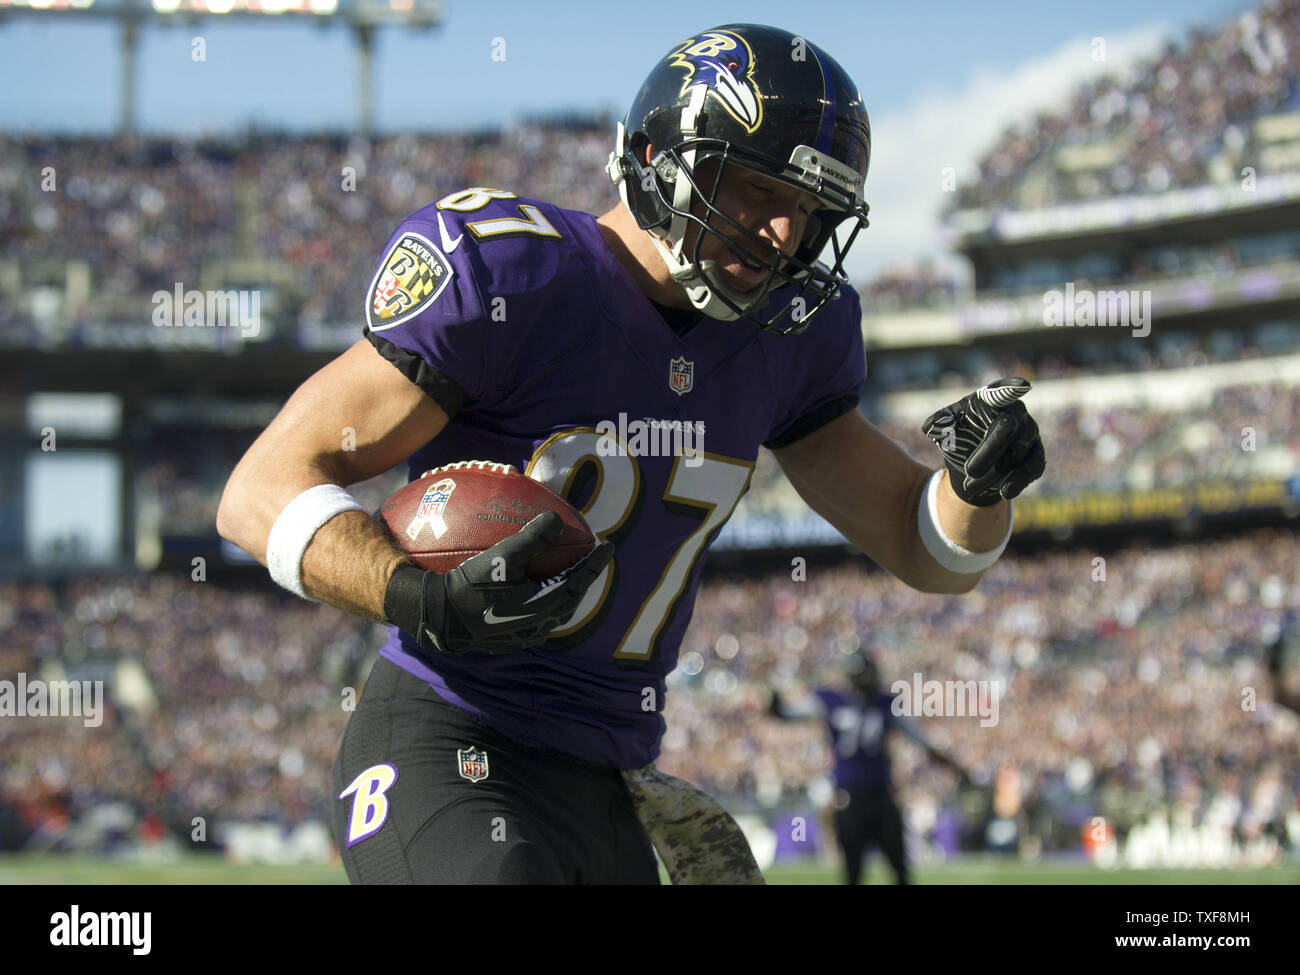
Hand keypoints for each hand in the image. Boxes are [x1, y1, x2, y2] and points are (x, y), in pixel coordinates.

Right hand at [384, 511, 611, 653]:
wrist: (441, 618)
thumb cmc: (471, 585)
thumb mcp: (502, 556)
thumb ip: (532, 538)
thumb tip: (556, 519)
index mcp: (545, 604)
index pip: (580, 580)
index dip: (596, 563)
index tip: (609, 546)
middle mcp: (540, 624)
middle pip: (572, 600)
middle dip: (583, 580)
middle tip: (590, 561)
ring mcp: (525, 635)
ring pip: (556, 613)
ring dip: (565, 593)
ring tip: (567, 576)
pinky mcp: (510, 640)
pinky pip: (537, 620)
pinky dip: (544, 603)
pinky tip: (534, 592)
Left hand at [921, 377, 1045, 505]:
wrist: (969, 467)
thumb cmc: (958, 438)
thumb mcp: (944, 429)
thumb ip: (938, 424)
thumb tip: (931, 426)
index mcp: (993, 400)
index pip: (1003, 391)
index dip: (1011, 388)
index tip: (1022, 386)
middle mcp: (1017, 413)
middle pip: (1009, 428)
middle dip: (990, 450)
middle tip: (970, 471)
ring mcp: (1030, 434)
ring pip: (1019, 452)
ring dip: (996, 472)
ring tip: (971, 487)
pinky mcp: (1036, 455)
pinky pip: (1032, 467)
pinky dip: (1018, 480)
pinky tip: (1004, 491)